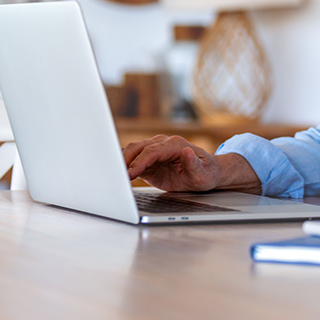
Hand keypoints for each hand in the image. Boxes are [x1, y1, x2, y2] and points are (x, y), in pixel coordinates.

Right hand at [123, 134, 260, 193]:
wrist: (207, 172)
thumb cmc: (206, 173)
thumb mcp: (203, 174)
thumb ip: (194, 164)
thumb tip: (186, 151)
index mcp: (175, 144)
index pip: (152, 151)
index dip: (139, 162)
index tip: (130, 174)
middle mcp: (163, 144)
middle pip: (138, 148)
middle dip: (125, 160)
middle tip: (115, 176)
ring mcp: (155, 150)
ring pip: (132, 151)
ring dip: (121, 161)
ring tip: (111, 175)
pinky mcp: (150, 160)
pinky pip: (133, 160)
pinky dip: (123, 165)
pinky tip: (116, 174)